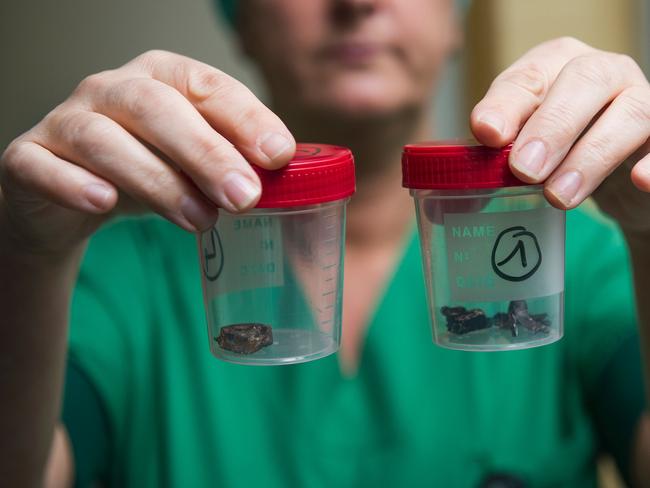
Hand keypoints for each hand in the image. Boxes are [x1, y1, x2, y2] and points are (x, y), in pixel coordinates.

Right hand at [0, 50, 294, 254]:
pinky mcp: (28, 159)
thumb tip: (284, 177)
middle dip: (207, 153)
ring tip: (200, 222)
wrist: (71, 200)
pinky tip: (104, 203)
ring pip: (104, 139)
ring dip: (156, 180)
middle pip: (157, 107)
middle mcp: (112, 89)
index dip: (244, 118)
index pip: (206, 85)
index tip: (279, 155)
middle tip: (246, 198)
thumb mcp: (193, 164)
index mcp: (162, 78)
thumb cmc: (147, 172)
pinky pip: (41, 165)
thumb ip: (231, 163)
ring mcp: (66, 121)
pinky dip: (72, 183)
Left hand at [471, 37, 649, 235]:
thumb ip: (496, 162)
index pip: (527, 77)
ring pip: (629, 112)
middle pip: (582, 81)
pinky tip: (639, 181)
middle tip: (524, 170)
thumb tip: (454, 198)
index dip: (506, 104)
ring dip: (591, 154)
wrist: (621, 177)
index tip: (487, 134)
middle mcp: (603, 73)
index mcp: (555, 68)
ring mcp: (642, 99)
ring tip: (558, 196)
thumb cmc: (562, 156)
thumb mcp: (525, 152)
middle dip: (550, 125)